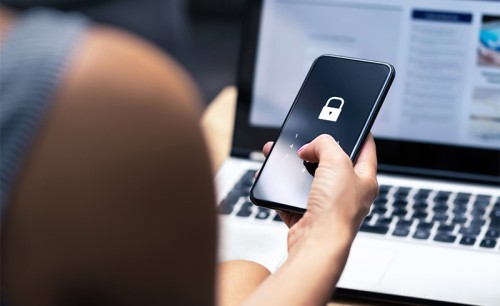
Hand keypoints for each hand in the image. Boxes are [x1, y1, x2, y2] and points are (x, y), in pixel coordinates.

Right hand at [261, 134, 377, 254]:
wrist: (316, 243)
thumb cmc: (336, 211)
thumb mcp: (337, 161)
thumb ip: (325, 144)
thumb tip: (310, 147)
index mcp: (365, 180)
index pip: (366, 150)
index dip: (358, 134)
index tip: (350, 124)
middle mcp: (347, 194)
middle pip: (331, 163)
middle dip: (314, 150)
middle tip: (305, 141)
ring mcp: (326, 206)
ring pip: (308, 179)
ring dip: (294, 168)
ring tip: (280, 157)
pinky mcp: (307, 216)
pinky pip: (291, 197)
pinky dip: (280, 189)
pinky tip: (274, 180)